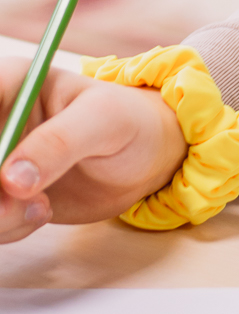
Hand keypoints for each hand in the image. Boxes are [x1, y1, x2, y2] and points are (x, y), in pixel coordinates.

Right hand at [0, 60, 186, 242]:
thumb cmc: (130, 121)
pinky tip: (41, 214)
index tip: (3, 173)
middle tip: (15, 203)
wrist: (148, 158)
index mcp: (6, 84)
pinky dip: (5, 230)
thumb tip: (10, 179)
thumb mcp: (102, 121)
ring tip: (41, 208)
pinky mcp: (0, 195)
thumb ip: (59, 143)